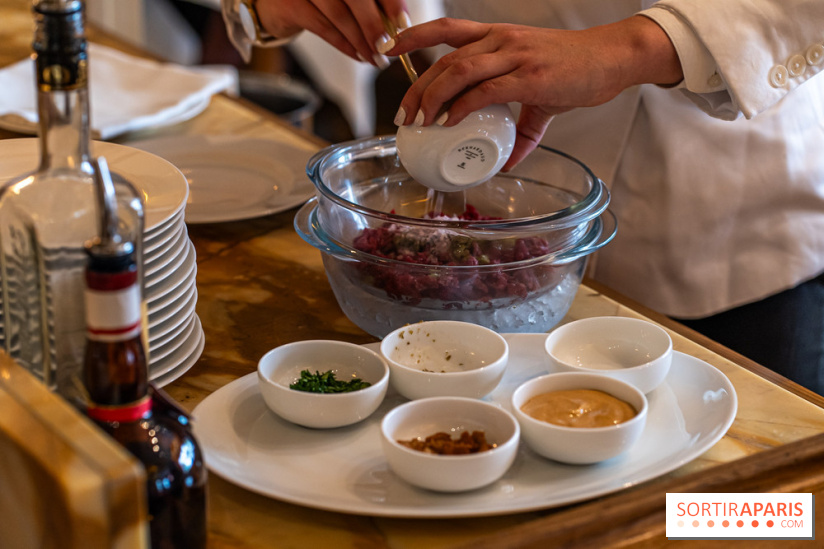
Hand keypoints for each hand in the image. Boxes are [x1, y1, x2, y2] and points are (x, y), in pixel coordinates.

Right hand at [255, 0, 408, 67]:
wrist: (275, 1)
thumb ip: (371, 4)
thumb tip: (399, 25)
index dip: (391, 2)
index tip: (403, 23)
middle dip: (374, 25)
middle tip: (387, 48)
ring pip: (340, 15)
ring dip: (361, 41)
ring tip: (375, 59)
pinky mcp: (290, 4)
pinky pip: (323, 28)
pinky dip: (344, 45)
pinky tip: (358, 56)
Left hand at [382, 16, 681, 168]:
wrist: (611, 59)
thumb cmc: (575, 70)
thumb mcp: (539, 96)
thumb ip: (521, 130)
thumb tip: (507, 162)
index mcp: (497, 37)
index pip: (446, 29)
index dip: (414, 37)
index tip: (389, 51)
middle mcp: (500, 41)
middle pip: (444, 59)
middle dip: (416, 88)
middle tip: (403, 116)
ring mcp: (513, 56)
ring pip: (458, 71)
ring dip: (432, 97)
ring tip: (420, 122)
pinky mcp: (528, 77)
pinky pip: (485, 90)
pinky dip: (462, 107)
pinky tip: (450, 122)